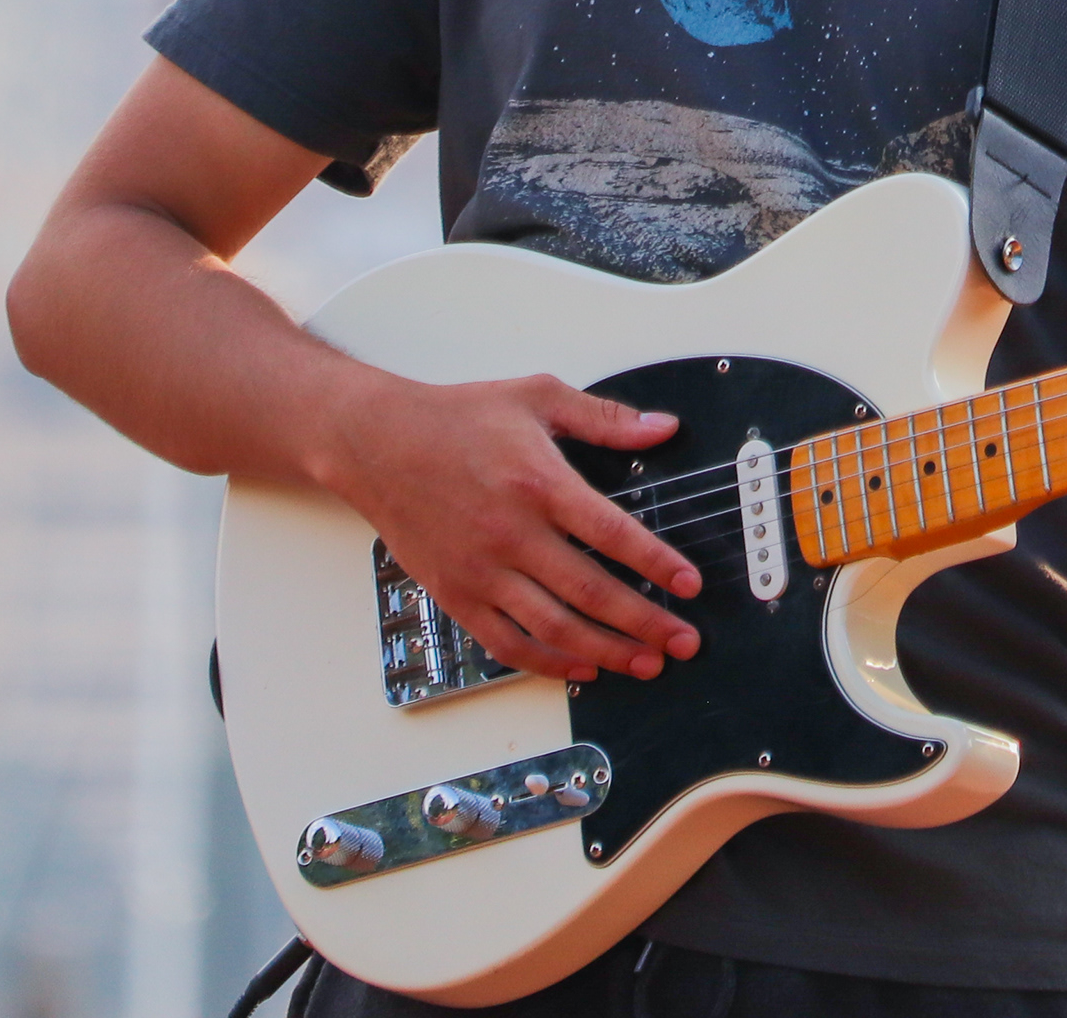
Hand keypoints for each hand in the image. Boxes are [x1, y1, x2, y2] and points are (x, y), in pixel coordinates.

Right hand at [323, 368, 707, 683]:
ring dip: (606, 651)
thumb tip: (661, 428)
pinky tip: (580, 667)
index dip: (657, 563)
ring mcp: (482, 569)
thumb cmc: (456, 419)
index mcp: (538, 482)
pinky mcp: (456, 593)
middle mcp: (511, 532)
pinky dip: (547, 662)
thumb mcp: (535, 398)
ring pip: (553, 626)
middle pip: (590, 590)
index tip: (689, 584)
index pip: (612, 532)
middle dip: (645, 622)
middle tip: (682, 641)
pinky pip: (507, 642)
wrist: (377, 443)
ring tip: (645, 662)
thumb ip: (603, 417)